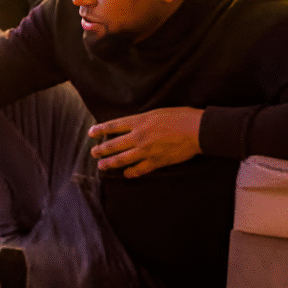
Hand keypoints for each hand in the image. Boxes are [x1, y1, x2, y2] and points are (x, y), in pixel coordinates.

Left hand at [87, 107, 203, 177]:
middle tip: (93, 153)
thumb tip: (132, 125)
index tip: (91, 133)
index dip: (100, 130)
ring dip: (110, 163)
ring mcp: (146, 151)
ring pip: (122, 159)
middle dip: (101, 150)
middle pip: (113, 145)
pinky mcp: (156, 162)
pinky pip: (139, 170)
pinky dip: (131, 173)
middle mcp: (138, 136)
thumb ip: (142, 120)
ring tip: (101, 166)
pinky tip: (126, 174)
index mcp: (138, 121)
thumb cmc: (180, 117)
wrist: (196, 130)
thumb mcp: (156, 112)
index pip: (113, 126)